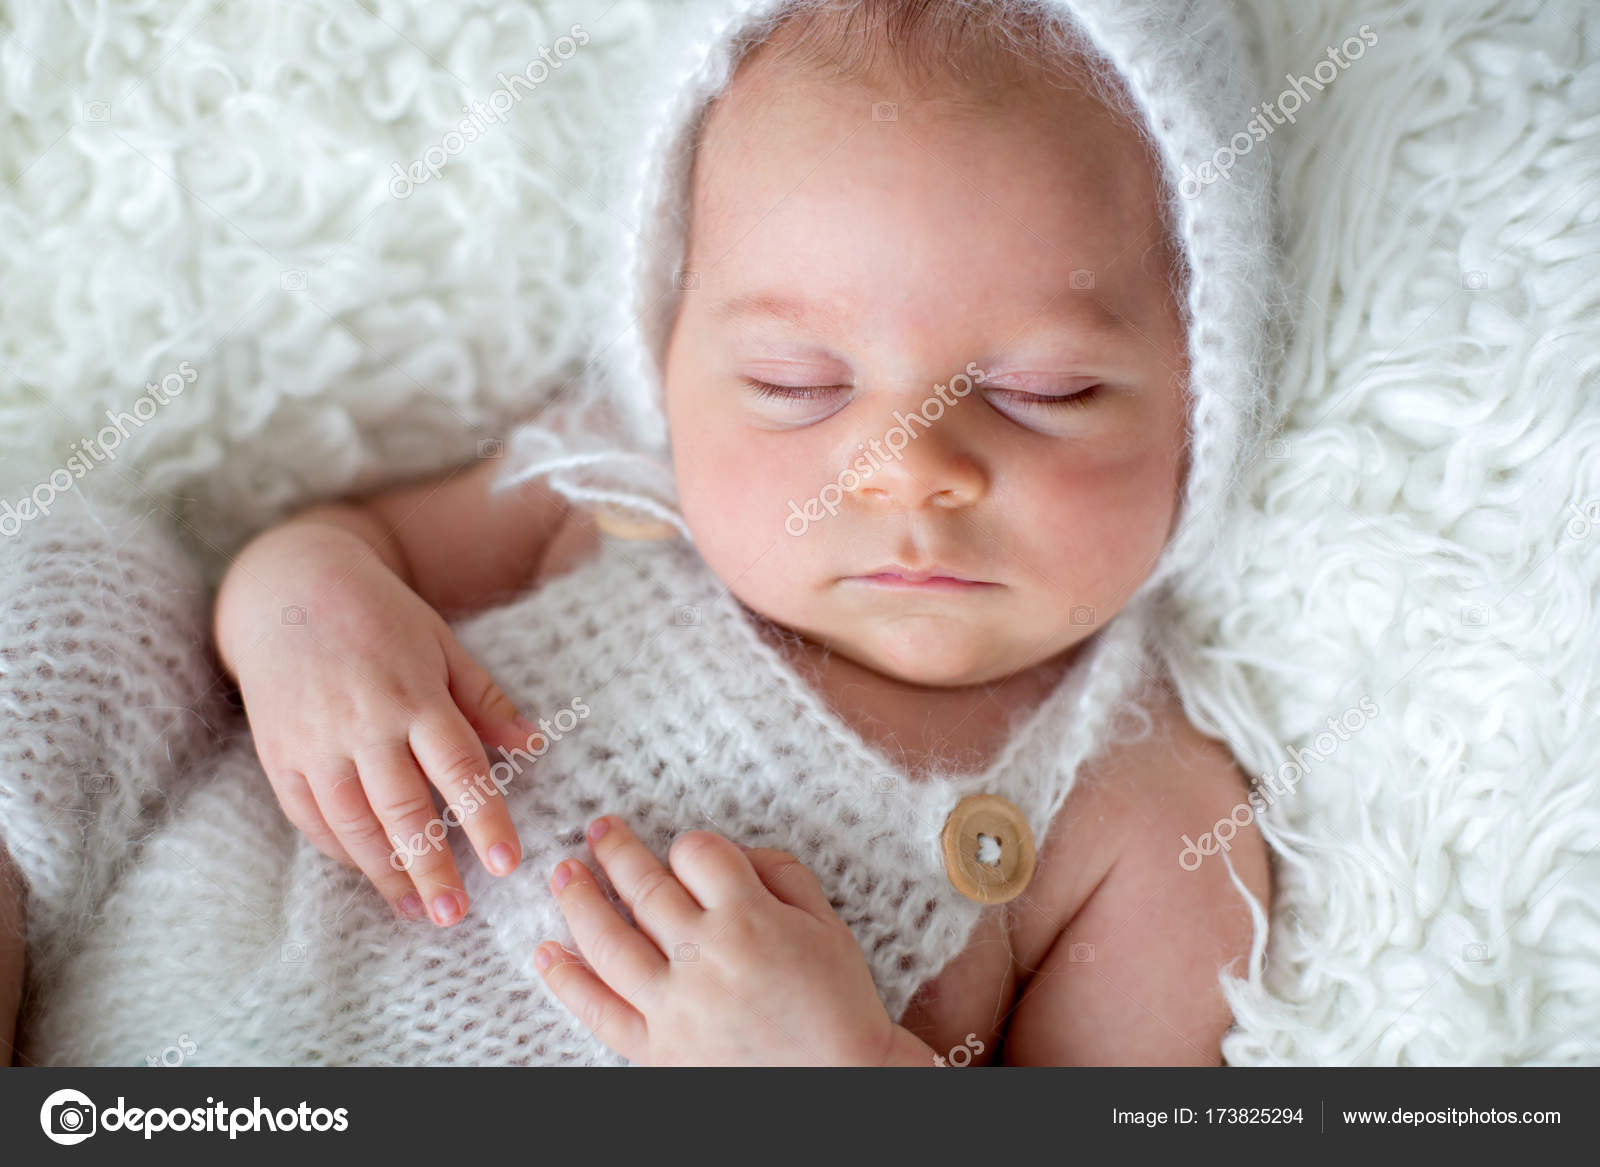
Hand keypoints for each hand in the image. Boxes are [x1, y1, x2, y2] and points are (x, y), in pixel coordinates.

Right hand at [230, 531, 534, 926]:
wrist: (288, 590)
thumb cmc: (381, 617)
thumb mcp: (442, 645)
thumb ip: (485, 702)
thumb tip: (535, 745)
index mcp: (415, 694)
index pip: (458, 768)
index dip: (485, 819)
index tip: (506, 863)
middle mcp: (364, 723)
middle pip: (403, 808)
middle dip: (431, 866)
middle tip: (455, 913)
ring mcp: (316, 743)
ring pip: (352, 823)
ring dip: (385, 873)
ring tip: (416, 909)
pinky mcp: (280, 755)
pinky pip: (310, 817)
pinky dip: (340, 850)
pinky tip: (369, 873)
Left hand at [535, 816, 938, 1065]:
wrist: (841, 1082)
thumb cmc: (838, 1001)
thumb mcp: (827, 921)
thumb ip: (781, 872)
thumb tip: (734, 853)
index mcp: (750, 917)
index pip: (698, 854)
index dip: (690, 844)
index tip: (690, 852)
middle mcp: (704, 956)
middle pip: (644, 887)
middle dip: (615, 851)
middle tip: (596, 830)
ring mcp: (675, 1005)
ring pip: (607, 941)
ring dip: (577, 899)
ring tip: (562, 872)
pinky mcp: (657, 1050)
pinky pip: (599, 1010)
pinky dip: (566, 980)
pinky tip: (544, 953)